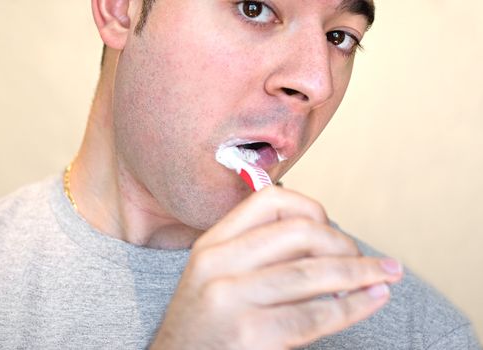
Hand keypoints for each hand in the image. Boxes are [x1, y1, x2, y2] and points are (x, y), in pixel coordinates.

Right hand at [150, 187, 402, 349]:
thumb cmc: (206, 325)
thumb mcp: (216, 276)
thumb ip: (258, 252)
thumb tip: (324, 236)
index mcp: (212, 243)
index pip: (271, 201)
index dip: (313, 209)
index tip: (332, 228)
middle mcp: (217, 264)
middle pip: (298, 232)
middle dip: (343, 244)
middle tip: (364, 260)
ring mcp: (230, 298)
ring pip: (312, 273)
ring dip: (360, 272)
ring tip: (385, 275)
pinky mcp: (249, 334)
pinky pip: (314, 315)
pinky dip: (353, 307)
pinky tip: (372, 300)